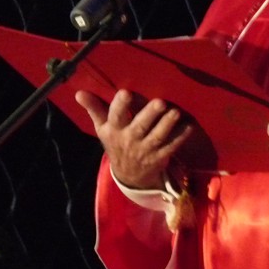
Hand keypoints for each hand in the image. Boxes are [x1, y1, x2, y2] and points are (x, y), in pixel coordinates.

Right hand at [75, 89, 192, 189]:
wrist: (128, 176)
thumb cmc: (117, 142)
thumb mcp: (103, 129)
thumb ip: (94, 109)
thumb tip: (79, 93)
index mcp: (114, 130)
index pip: (115, 116)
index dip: (120, 105)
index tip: (126, 92)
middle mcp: (129, 140)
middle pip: (139, 126)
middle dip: (149, 114)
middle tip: (160, 102)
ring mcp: (145, 150)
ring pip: (157, 137)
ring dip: (167, 124)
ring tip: (176, 112)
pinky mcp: (159, 157)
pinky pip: (171, 146)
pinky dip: (181, 137)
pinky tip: (189, 126)